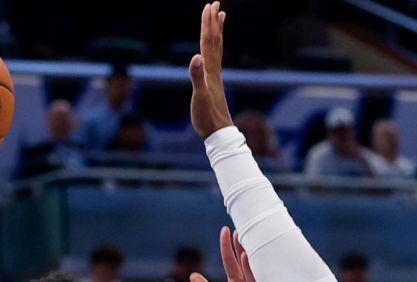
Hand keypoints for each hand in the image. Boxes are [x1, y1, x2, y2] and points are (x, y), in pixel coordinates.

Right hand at [189, 2, 233, 138]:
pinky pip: (214, 59)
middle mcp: (214, 70)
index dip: (207, 24)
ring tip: (220, 17)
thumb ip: (196, 77)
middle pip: (214, 41)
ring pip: (216, 49)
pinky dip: (214, 49)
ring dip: (217, 32)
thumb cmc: (207, 117)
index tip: (209, 6)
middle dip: (213, 22)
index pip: (208, 42)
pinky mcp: (213, 84)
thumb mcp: (199, 96)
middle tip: (215, 4)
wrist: (219, 133)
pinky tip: (212, 48)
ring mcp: (214, 77)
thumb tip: (195, 57)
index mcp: (209, 71)